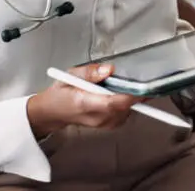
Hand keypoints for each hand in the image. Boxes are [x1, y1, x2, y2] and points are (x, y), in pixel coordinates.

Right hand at [26, 63, 142, 138]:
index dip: (130, 96)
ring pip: (127, 111)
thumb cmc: (60, 93)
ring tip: (118, 87)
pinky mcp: (108, 125)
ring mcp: (102, 124)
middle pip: (124, 108)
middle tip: (135, 80)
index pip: (112, 103)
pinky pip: (125, 114)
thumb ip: (90, 72)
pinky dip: (126, 104)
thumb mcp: (69, 75)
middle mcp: (95, 118)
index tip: (142, 87)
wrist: (52, 113)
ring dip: (129, 98)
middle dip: (133, 93)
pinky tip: (117, 96)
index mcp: (84, 104)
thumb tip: (110, 69)